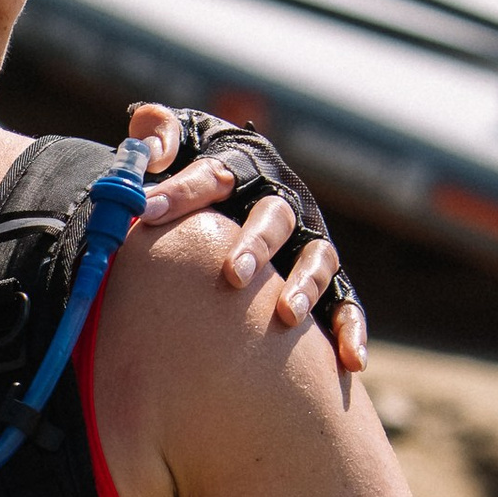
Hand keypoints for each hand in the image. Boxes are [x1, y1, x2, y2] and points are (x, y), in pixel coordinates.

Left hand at [126, 104, 366, 369]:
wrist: (239, 185)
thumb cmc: (197, 166)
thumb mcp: (178, 140)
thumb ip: (160, 135)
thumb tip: (150, 143)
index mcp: (242, 167)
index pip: (211, 175)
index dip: (181, 192)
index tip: (146, 211)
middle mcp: (283, 200)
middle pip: (273, 217)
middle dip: (255, 245)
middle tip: (232, 275)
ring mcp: (308, 238)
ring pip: (316, 259)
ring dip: (305, 285)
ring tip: (287, 314)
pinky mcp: (327, 275)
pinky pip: (346, 302)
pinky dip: (351, 328)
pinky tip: (351, 361)